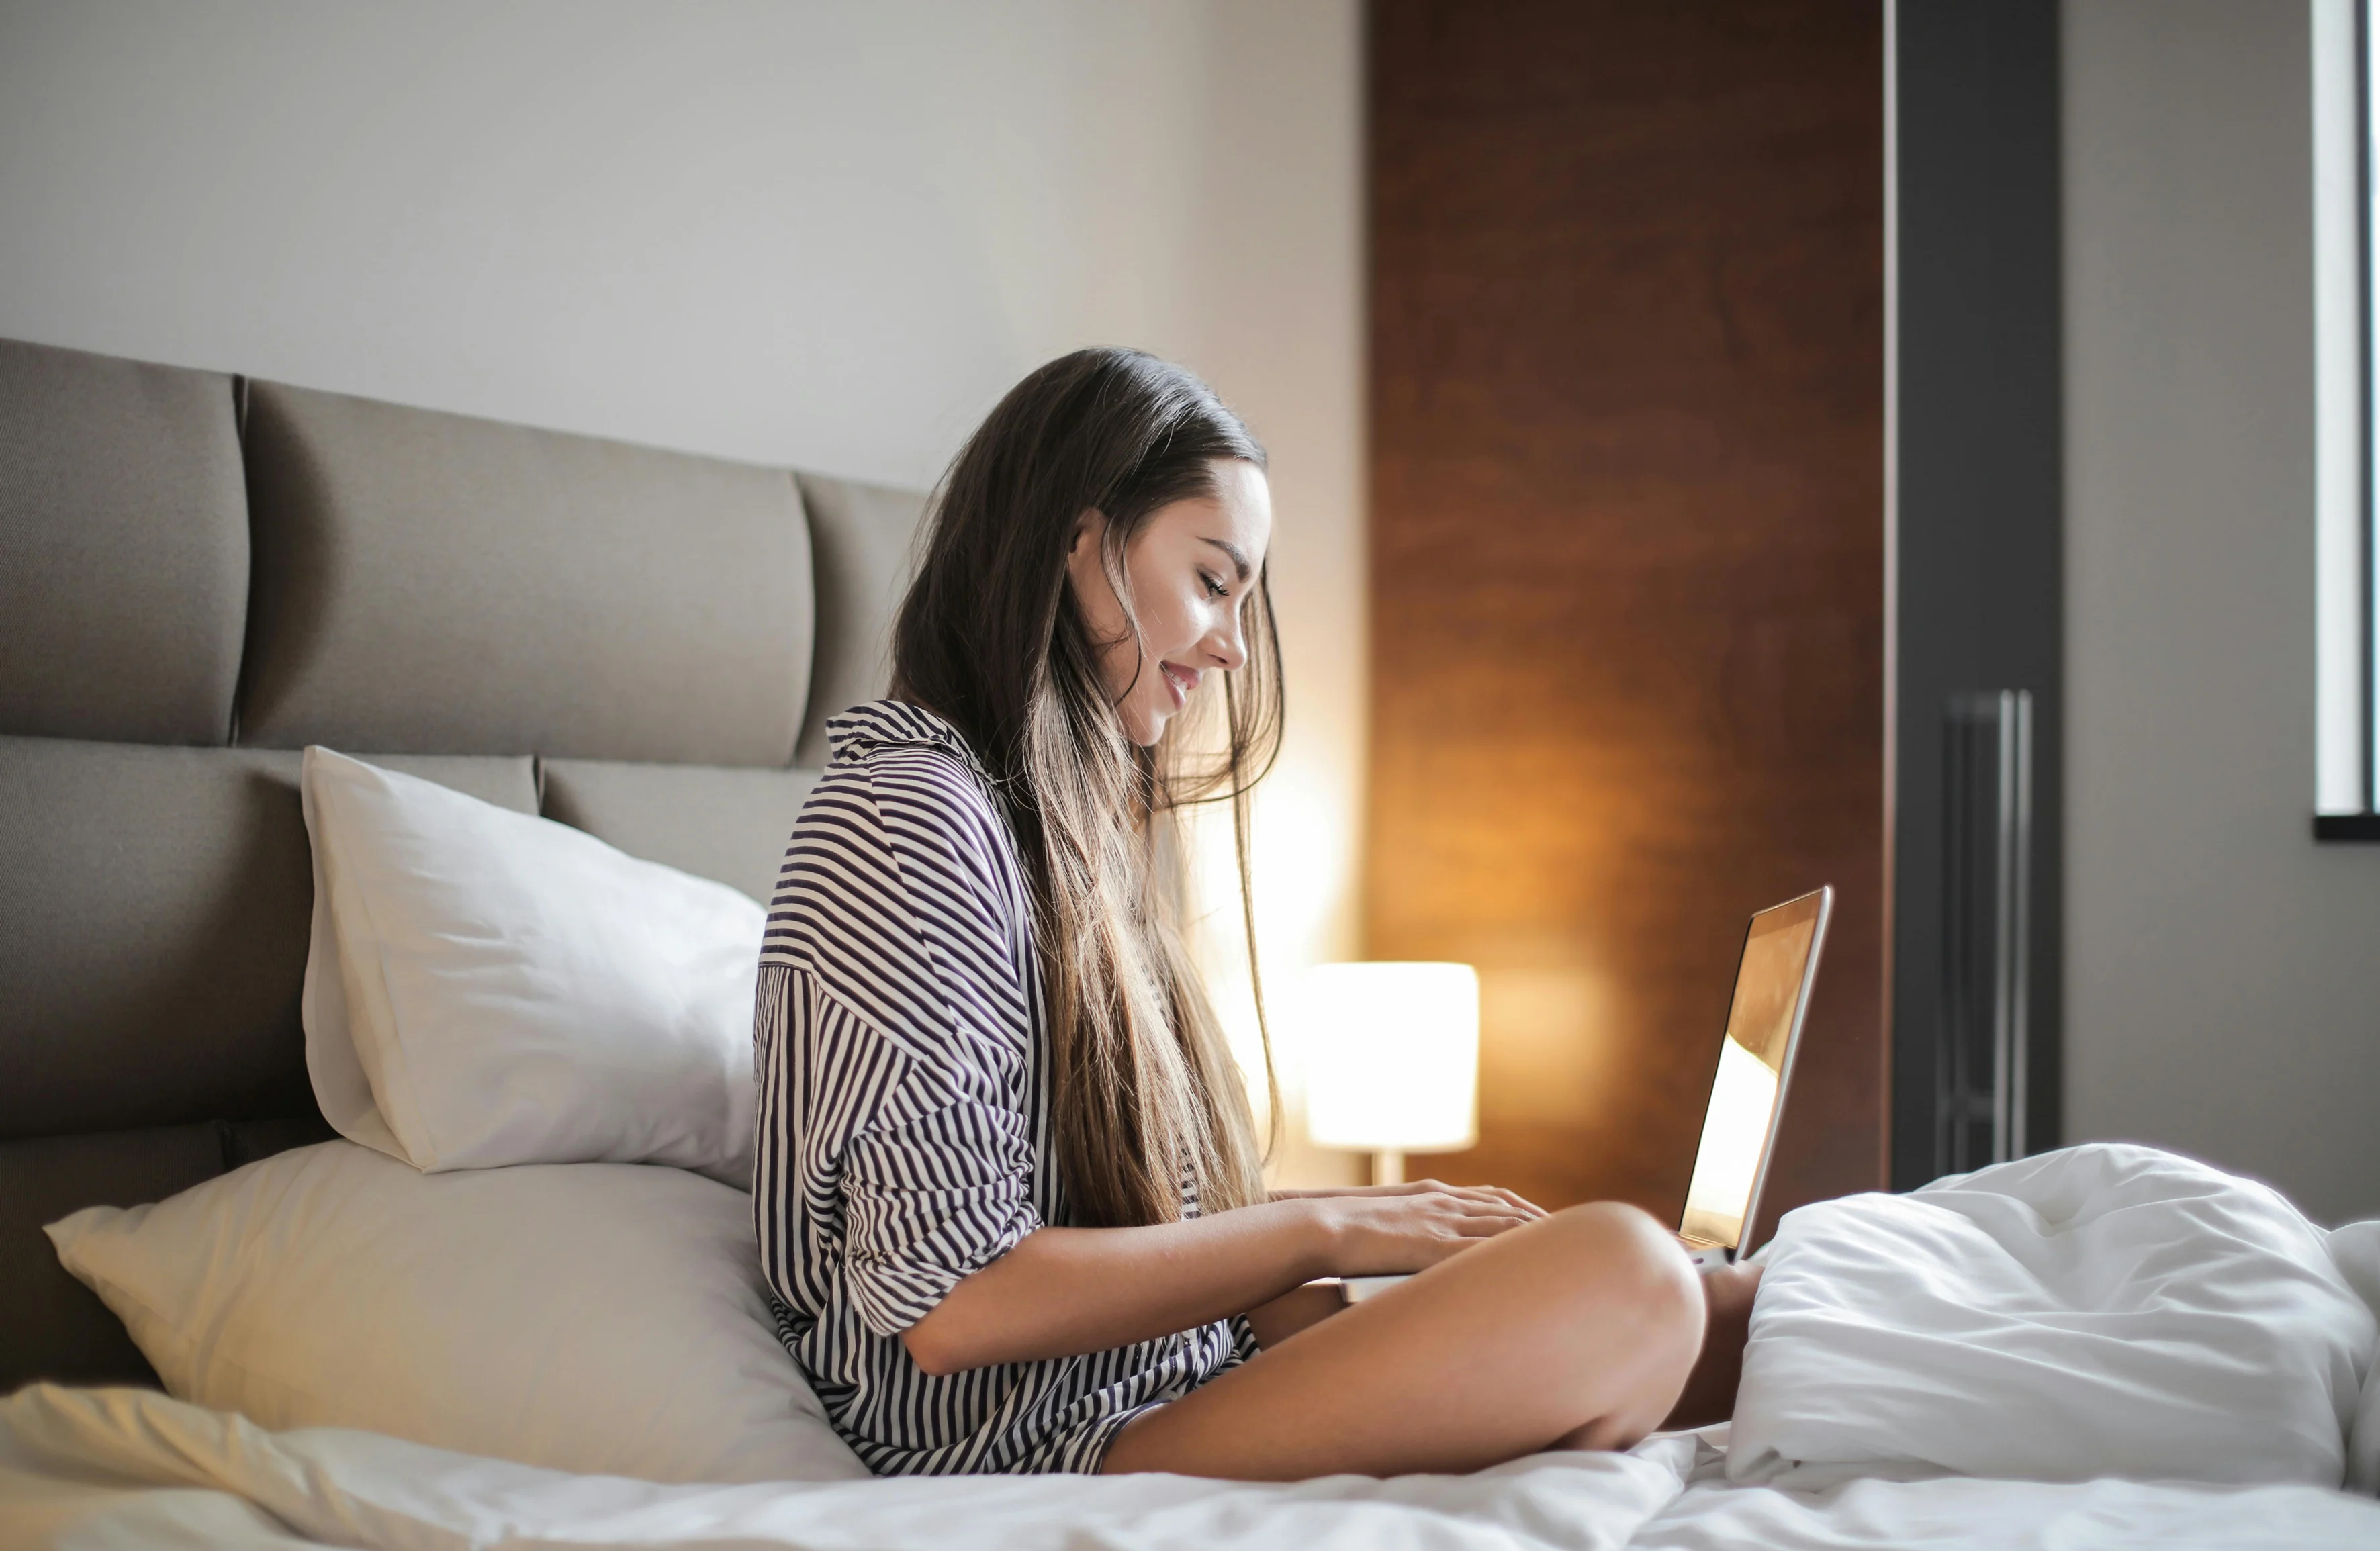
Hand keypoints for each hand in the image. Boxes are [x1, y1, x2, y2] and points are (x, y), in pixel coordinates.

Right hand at [1293, 1180, 1548, 1277]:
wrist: (1324, 1225)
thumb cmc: (1343, 1228)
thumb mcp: (1382, 1219)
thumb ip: (1406, 1227)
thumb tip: (1412, 1245)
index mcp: (1433, 1195)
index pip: (1491, 1197)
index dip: (1522, 1209)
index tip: (1545, 1221)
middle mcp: (1445, 1203)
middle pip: (1507, 1210)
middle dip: (1540, 1225)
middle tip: (1571, 1239)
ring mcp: (1443, 1224)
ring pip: (1504, 1228)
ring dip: (1536, 1240)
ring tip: (1564, 1255)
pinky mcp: (1437, 1247)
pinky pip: (1485, 1253)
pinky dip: (1511, 1259)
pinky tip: (1530, 1272)